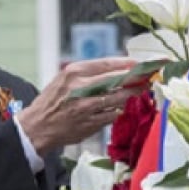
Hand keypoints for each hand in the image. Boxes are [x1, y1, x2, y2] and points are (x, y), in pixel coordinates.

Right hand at [17, 57, 143, 154]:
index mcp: (74, 72)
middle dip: (138, 77)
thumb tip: (119, 69)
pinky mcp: (91, 122)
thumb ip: (89, 73)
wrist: (37, 126)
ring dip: (134, 94)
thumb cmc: (52, 100)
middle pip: (118, 79)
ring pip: (119, 98)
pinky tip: (126, 106)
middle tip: (151, 76)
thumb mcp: (65, 78)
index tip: (143, 63)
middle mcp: (81, 87)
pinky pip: (113, 114)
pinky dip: (121, 110)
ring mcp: (87, 106)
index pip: (109, 63)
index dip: (129, 63)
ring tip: (144, 90)